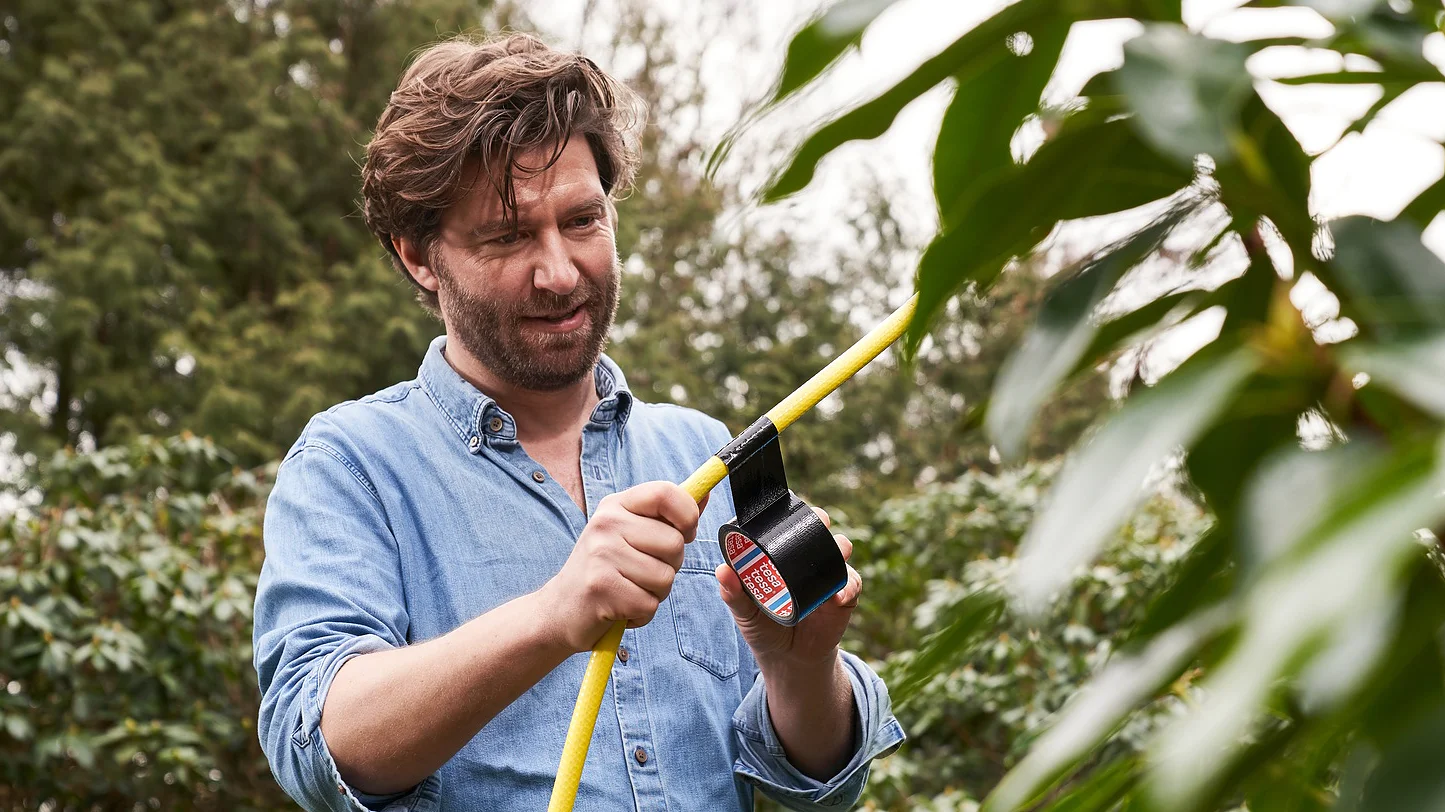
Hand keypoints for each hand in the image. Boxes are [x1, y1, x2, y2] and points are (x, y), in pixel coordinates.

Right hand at [540, 482, 702, 651]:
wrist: (560, 609)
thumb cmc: (606, 570)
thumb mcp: (630, 533)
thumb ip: (667, 516)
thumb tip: (704, 495)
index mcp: (616, 505)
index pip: (666, 493)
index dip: (687, 515)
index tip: (685, 533)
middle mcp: (606, 523)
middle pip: (674, 542)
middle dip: (670, 566)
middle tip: (642, 572)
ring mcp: (601, 554)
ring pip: (665, 577)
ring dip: (655, 593)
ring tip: (629, 590)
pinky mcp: (600, 588)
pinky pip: (650, 604)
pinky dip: (641, 613)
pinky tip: (620, 607)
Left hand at [714, 506, 860, 670]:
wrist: (790, 659)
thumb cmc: (763, 628)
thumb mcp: (745, 612)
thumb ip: (733, 593)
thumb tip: (722, 571)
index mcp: (779, 556)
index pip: (784, 526)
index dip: (785, 514)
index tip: (783, 510)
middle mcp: (804, 559)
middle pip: (816, 528)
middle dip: (819, 519)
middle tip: (820, 520)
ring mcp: (825, 574)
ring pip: (839, 548)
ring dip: (839, 546)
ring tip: (838, 550)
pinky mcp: (843, 595)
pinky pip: (851, 583)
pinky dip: (848, 586)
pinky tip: (838, 596)